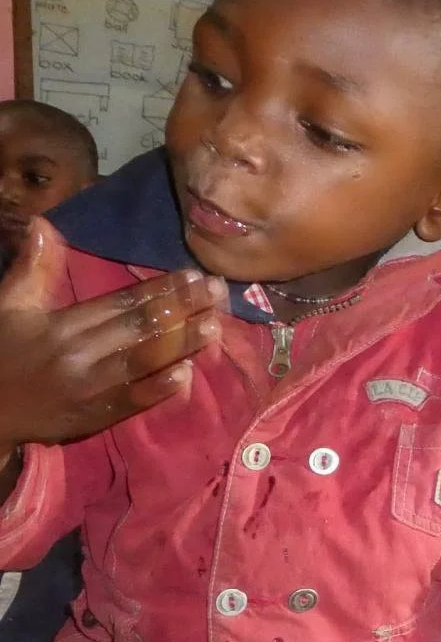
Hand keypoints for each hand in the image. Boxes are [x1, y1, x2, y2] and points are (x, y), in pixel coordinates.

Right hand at [0, 219, 224, 454]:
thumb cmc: (1, 351)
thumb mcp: (10, 307)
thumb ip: (34, 269)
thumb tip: (42, 224)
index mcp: (63, 324)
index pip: (121, 302)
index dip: (159, 288)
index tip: (193, 275)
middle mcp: (80, 353)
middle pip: (140, 327)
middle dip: (183, 308)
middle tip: (218, 292)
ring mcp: (89, 388)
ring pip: (143, 361)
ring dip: (182, 344)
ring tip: (214, 326)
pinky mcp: (93, 417)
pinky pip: (131, 402)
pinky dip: (158, 389)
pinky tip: (187, 374)